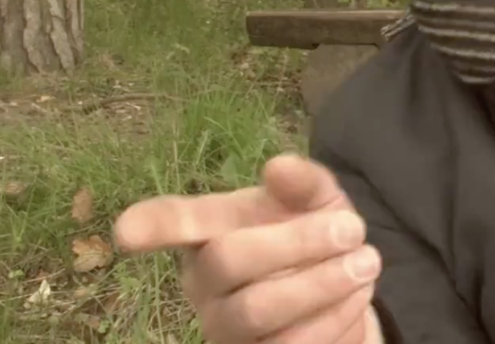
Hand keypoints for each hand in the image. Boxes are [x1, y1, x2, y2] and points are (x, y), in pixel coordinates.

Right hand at [113, 155, 383, 343]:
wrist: (346, 290)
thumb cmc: (314, 236)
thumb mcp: (318, 201)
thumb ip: (303, 182)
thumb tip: (278, 167)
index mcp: (210, 234)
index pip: (172, 224)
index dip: (152, 226)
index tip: (128, 230)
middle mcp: (205, 285)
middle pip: (228, 260)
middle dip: (297, 242)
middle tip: (353, 227)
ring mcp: (225, 330)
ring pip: (258, 311)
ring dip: (321, 284)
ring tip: (367, 262)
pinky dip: (333, 318)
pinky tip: (356, 295)